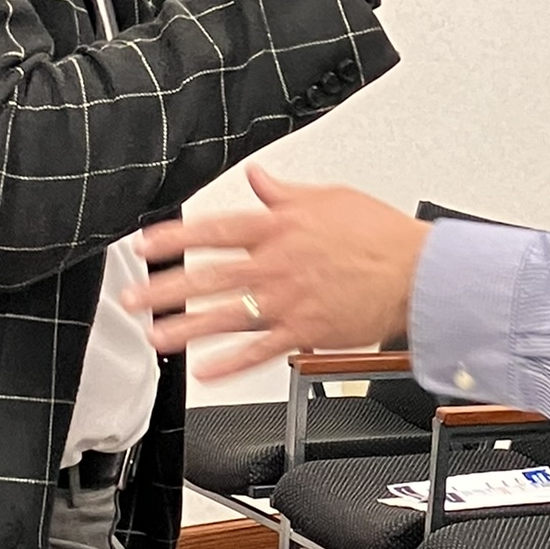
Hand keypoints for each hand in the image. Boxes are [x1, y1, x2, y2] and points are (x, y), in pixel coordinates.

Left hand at [125, 166, 428, 377]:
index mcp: (279, 227)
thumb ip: (284, 193)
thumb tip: (258, 176)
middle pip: (208, 276)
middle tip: (133, 299)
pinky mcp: (305, 330)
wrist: (417, 274)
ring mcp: (288, 301)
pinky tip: (205, 371)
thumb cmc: (379, 236)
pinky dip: (230, 363)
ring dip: (186, 329)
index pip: (213, 230)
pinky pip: (259, 350)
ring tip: (156, 337)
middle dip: (164, 289)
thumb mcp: (328, 198)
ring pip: (225, 316)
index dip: (173, 237)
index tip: (143, 246)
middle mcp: (276, 264)